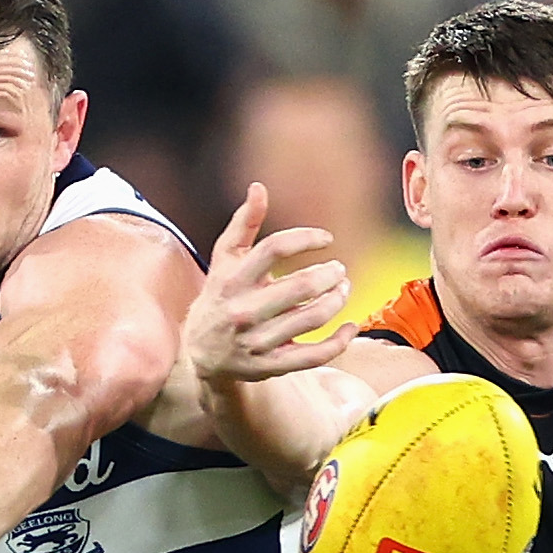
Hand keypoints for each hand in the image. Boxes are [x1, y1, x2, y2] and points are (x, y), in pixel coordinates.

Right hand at [185, 184, 353, 384]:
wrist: (201, 353)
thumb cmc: (220, 297)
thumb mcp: (224, 260)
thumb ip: (243, 224)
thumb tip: (258, 187)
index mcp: (232, 279)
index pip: (274, 248)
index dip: (306, 238)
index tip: (326, 239)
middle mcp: (243, 311)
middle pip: (300, 286)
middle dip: (329, 274)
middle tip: (339, 270)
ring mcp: (258, 341)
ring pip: (312, 318)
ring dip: (337, 300)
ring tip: (343, 289)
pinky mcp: (271, 365)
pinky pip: (314, 356)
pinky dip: (340, 341)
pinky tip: (351, 327)